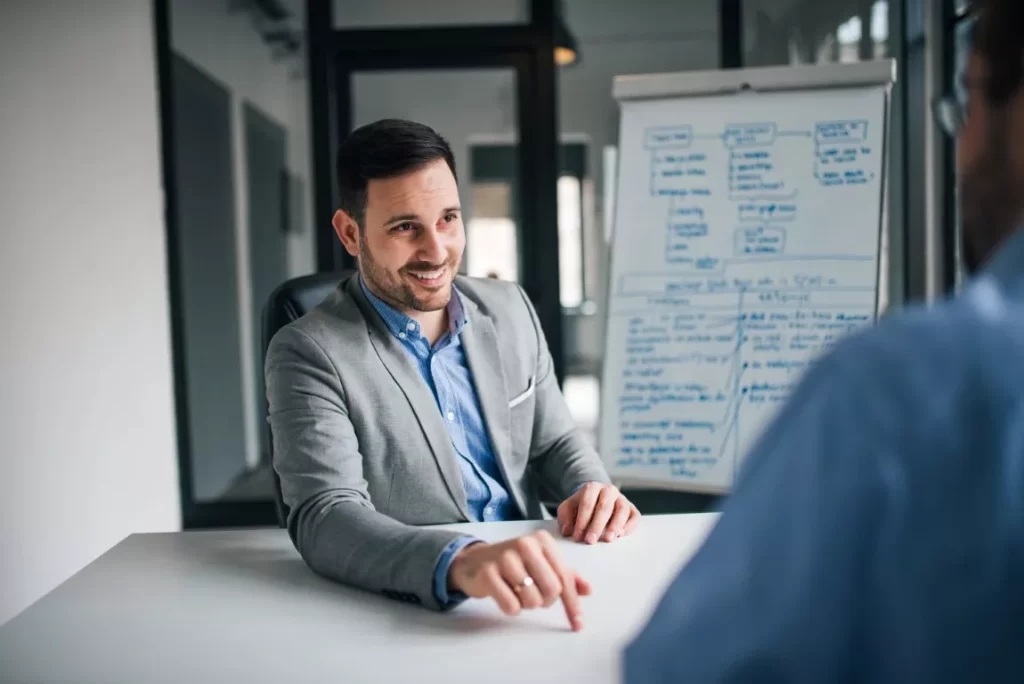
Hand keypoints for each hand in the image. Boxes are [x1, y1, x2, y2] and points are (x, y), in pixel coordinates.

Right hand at [447, 530, 590, 630]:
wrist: (475, 560)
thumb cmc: (514, 562)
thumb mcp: (542, 563)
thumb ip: (565, 575)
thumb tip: (588, 590)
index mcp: (542, 541)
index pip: (565, 578)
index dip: (573, 604)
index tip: (578, 625)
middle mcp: (525, 544)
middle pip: (552, 590)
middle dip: (545, 601)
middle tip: (534, 595)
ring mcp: (505, 557)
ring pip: (532, 600)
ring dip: (527, 604)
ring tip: (518, 591)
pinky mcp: (488, 572)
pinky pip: (512, 606)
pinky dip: (512, 607)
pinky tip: (505, 594)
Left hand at [558, 482, 640, 544]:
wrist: (595, 499)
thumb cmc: (581, 506)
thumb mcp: (568, 508)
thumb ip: (564, 517)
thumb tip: (567, 531)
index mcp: (592, 487)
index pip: (587, 502)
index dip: (582, 520)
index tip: (578, 536)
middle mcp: (609, 490)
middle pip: (604, 506)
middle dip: (597, 525)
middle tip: (590, 541)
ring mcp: (622, 499)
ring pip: (622, 510)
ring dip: (615, 525)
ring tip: (608, 539)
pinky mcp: (631, 508)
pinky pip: (634, 516)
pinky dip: (629, 526)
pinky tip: (621, 535)